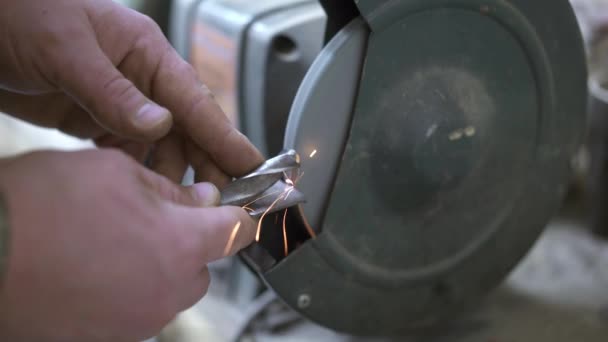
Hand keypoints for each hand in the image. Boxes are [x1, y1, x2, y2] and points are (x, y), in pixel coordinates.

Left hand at [0, 0, 262, 184]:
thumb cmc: (22, 13)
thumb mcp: (67, 50)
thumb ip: (112, 91)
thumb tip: (158, 125)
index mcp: (145, 54)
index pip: (196, 101)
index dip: (226, 136)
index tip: (252, 165)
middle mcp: (140, 81)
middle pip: (188, 129)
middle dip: (208, 163)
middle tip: (226, 201)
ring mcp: (120, 103)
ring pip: (161, 146)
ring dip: (173, 175)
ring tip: (184, 206)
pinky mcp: (97, 121)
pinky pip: (130, 153)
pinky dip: (141, 174)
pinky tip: (147, 193)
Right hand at [0, 149, 254, 340]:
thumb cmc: (41, 209)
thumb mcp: (115, 171)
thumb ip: (170, 189)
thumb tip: (200, 199)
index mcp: (181, 245)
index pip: (237, 231)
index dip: (237, 215)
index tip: (232, 209)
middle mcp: (168, 291)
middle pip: (204, 264)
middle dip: (189, 239)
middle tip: (151, 214)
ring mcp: (138, 319)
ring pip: (170, 286)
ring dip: (158, 262)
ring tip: (113, 237)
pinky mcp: (109, 335)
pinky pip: (139, 305)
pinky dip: (131, 284)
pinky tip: (96, 262)